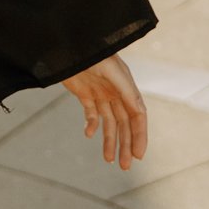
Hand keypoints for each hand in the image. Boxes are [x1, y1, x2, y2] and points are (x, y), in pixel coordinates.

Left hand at [61, 55, 147, 171]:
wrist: (68, 41)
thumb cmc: (92, 51)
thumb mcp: (112, 70)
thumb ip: (126, 89)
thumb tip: (140, 111)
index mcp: (126, 86)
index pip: (137, 116)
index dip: (139, 135)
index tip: (138, 155)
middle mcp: (115, 91)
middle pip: (124, 123)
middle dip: (125, 144)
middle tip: (124, 166)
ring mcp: (100, 92)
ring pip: (109, 122)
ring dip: (110, 141)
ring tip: (109, 160)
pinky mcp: (84, 92)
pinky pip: (91, 113)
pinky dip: (91, 125)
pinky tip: (89, 134)